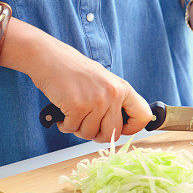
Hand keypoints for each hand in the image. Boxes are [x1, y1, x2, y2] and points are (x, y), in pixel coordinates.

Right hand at [21, 35, 151, 141]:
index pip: (143, 116)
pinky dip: (65, 125)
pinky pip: (72, 129)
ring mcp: (96, 101)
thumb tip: (120, 128)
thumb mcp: (103, 81)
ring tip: (73, 112)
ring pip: (90, 134)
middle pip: (113, 133)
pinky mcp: (77, 106)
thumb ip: (113, 101)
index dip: (132, 128)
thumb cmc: (74, 71)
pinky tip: (63, 112)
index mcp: (122, 88)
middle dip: (98, 135)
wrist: (49, 58)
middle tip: (87, 125)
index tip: (120, 129)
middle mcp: (113, 95)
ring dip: (78, 128)